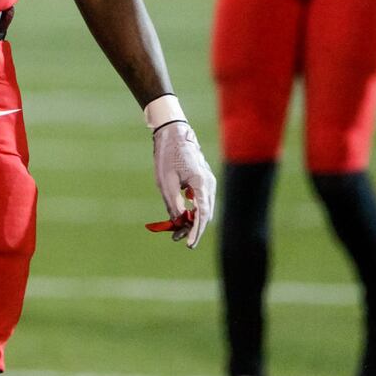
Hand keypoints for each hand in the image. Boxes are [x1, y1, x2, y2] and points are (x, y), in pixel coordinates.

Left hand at [150, 120, 215, 248]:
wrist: (173, 132)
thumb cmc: (168, 153)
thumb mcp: (165, 180)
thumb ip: (173, 202)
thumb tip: (178, 221)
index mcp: (202, 183)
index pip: (203, 214)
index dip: (196, 231)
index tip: (189, 244)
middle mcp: (209, 184)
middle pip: (206, 213)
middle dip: (194, 228)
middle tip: (179, 239)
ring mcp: (208, 181)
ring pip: (204, 208)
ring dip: (193, 220)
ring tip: (178, 230)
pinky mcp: (203, 180)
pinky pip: (201, 200)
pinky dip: (194, 209)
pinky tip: (183, 215)